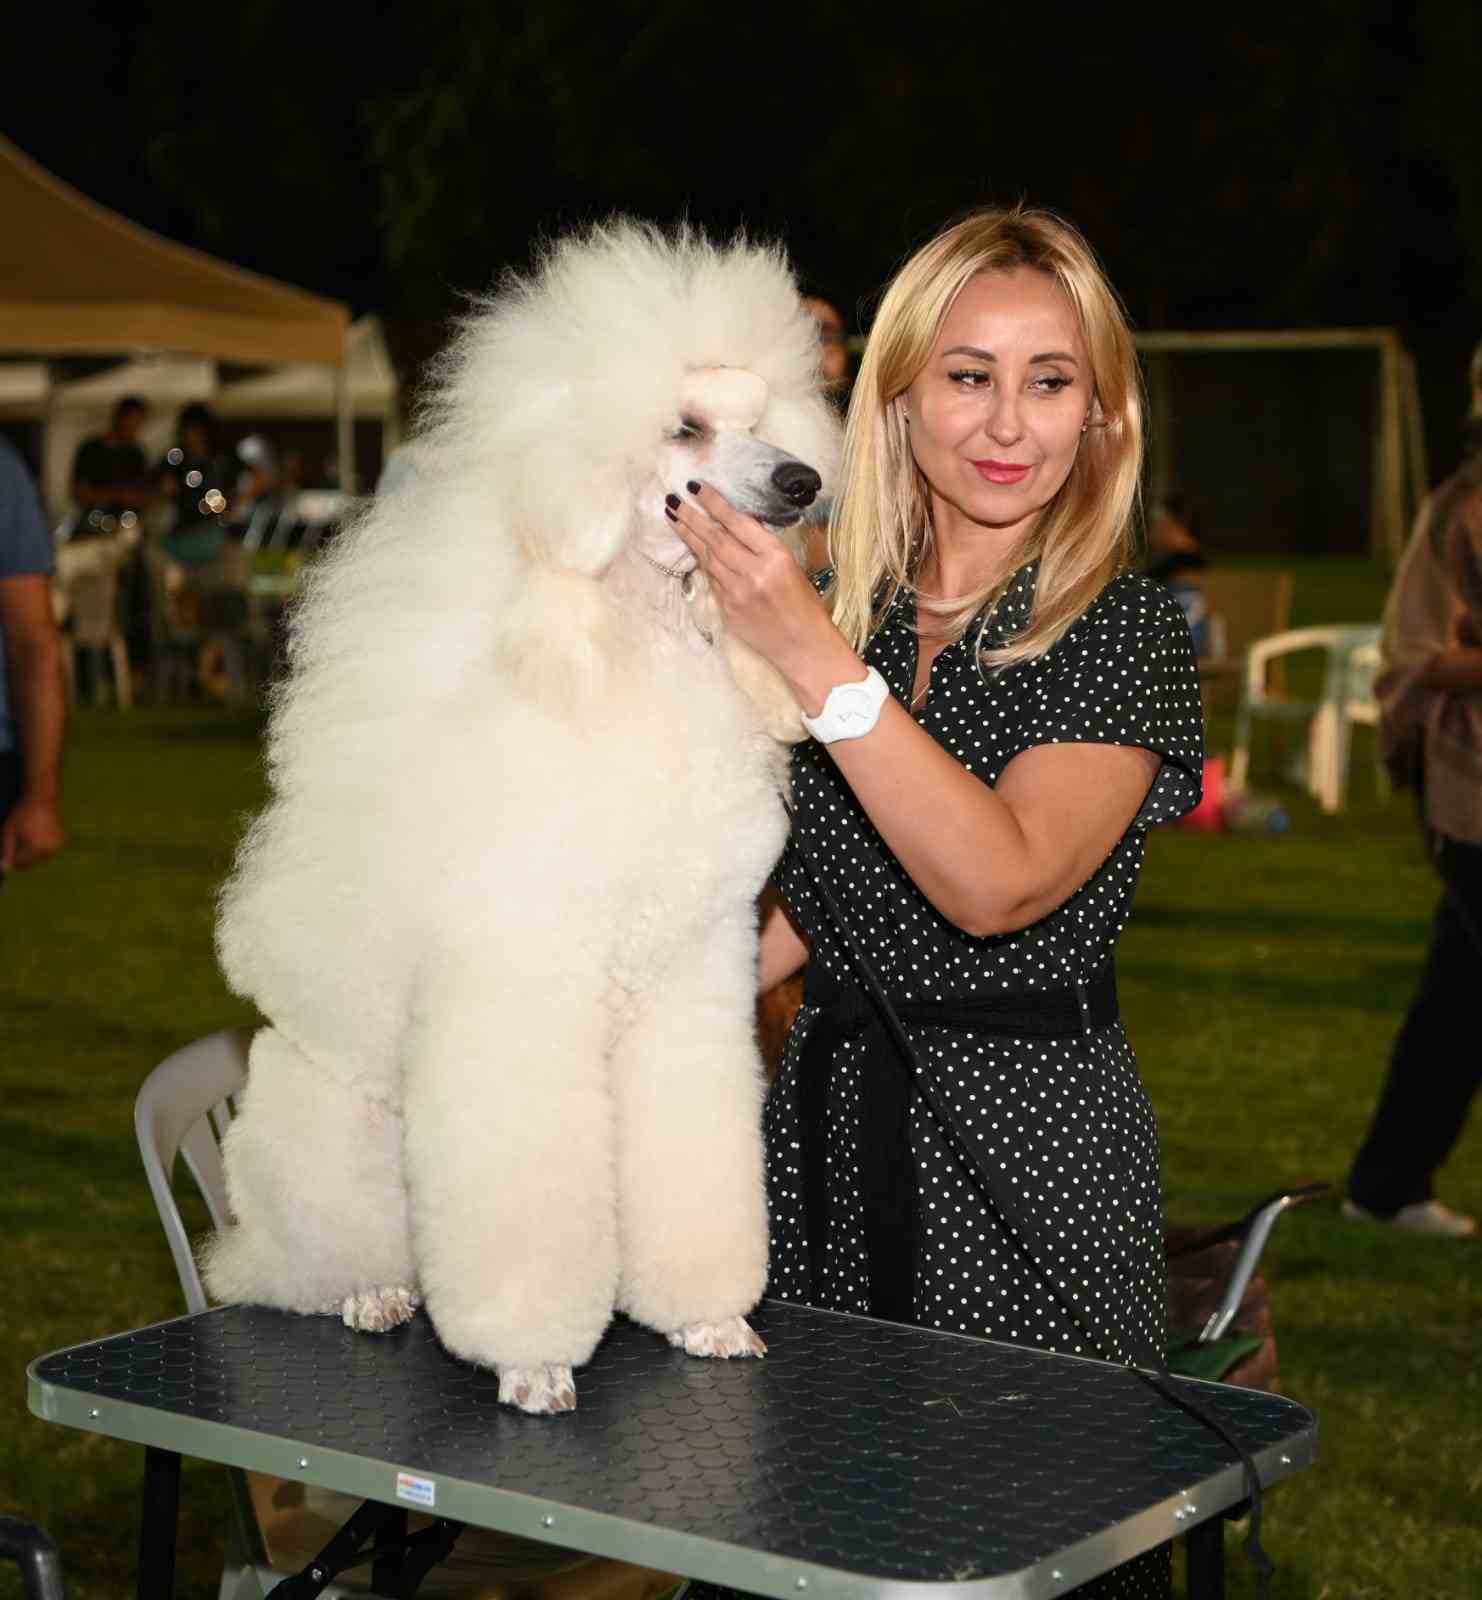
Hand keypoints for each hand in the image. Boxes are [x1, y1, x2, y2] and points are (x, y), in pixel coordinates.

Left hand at [2, 795, 64, 870]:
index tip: (9, 850)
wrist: (42, 799)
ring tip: (29, 837)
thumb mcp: (9, 832)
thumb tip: (5, 868)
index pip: (20, 864)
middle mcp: (48, 850)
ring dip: (32, 854)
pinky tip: (38, 836)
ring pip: (40, 859)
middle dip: (22, 857)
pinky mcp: (62, 842)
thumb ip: (7, 851)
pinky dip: (42, 848)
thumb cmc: (22, 814)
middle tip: (19, 842)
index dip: (11, 859)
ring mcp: (57, 846)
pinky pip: (48, 852)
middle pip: (31, 864)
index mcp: (35, 848)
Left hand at [667, 482, 858, 700]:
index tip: (697, 487)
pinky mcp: (727, 611)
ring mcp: (737, 594)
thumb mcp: (792, 566)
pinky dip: (703, 563)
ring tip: (675, 518)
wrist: (804, 646)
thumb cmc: (805, 605)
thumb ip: (762, 546)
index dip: (714, 503)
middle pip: (715, 539)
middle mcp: (754, 573)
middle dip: (692, 517)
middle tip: (673, 500)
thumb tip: (735, 524)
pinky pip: (712, 581)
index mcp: (776, 557)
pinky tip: (694, 549)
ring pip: (708, 559)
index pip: (737, 523)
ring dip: (689, 537)